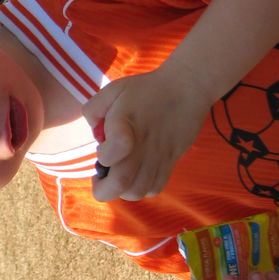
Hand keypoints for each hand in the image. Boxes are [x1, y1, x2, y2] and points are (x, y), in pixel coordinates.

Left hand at [82, 64, 211, 201]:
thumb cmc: (145, 89)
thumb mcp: (112, 90)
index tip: (101, 149)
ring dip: (122, 190)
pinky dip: (141, 188)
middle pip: (121, 183)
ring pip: (138, 192)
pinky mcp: (171, 161)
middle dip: (103, 188)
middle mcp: (142, 144)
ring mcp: (159, 156)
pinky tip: (137, 175)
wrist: (186, 88)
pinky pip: (155, 188)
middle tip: (100, 177)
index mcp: (124, 124)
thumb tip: (96, 136)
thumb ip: (93, 110)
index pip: (114, 150)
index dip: (103, 156)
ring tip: (118, 176)